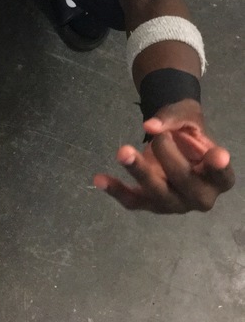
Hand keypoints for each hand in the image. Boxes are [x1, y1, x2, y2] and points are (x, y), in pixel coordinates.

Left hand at [93, 101, 233, 212]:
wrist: (173, 141)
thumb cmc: (186, 129)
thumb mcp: (184, 116)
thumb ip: (172, 119)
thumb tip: (151, 126)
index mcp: (218, 177)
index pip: (222, 175)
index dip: (219, 166)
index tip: (218, 155)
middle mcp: (200, 196)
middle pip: (185, 184)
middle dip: (169, 158)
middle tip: (160, 137)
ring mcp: (174, 204)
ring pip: (157, 194)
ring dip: (139, 172)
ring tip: (123, 152)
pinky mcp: (150, 204)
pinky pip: (133, 201)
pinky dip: (116, 190)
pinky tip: (99, 178)